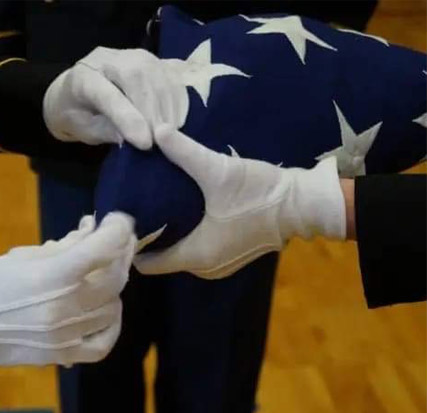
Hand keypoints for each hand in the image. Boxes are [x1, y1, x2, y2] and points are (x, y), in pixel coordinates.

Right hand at [0, 212, 137, 367]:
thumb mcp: (23, 255)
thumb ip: (64, 245)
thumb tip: (91, 228)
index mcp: (54, 273)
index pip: (105, 246)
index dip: (119, 227)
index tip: (116, 221)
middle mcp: (67, 305)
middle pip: (116, 277)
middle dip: (120, 254)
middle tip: (115, 243)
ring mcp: (67, 333)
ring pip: (114, 308)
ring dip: (114, 288)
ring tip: (102, 277)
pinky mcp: (64, 354)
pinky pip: (103, 343)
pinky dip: (111, 326)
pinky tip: (105, 312)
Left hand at [44, 47, 188, 149]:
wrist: (77, 92)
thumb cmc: (78, 115)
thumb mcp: (84, 130)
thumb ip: (107, 131)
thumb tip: (138, 137)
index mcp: (83, 78)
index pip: (108, 94)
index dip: (128, 118)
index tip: (145, 143)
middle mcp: (108, 58)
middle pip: (136, 77)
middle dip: (152, 111)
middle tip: (161, 141)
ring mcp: (132, 54)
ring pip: (157, 74)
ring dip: (168, 106)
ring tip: (170, 134)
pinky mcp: (152, 59)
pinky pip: (171, 74)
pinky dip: (178, 98)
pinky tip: (177, 120)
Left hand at [134, 127, 344, 278]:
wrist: (304, 204)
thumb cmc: (260, 193)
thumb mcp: (219, 170)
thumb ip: (185, 152)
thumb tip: (156, 131)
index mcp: (195, 255)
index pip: (147, 263)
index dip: (132, 242)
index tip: (123, 218)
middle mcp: (205, 268)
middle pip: (163, 258)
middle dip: (149, 236)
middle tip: (136, 206)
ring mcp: (221, 264)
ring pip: (182, 254)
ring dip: (170, 235)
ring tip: (156, 205)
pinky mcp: (234, 254)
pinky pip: (199, 250)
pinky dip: (188, 235)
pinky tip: (184, 210)